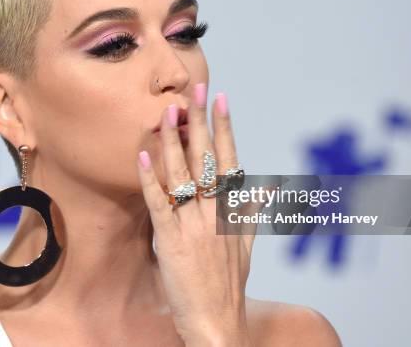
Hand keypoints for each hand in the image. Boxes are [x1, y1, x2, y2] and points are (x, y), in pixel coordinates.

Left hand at [136, 84, 254, 346]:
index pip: (231, 159)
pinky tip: (142, 157)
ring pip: (183, 175)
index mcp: (233, 211)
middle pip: (208, 159)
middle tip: (196, 89)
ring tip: (168, 111)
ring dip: (175, 141)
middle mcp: (216, 213)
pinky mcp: (170, 241)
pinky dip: (150, 181)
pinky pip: (159, 205)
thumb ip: (253, 211)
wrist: (217, 321)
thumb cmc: (230, 283)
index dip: (225, 128)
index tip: (222, 99)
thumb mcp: (247, 245)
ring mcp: (193, 225)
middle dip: (201, 121)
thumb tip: (267, 184)